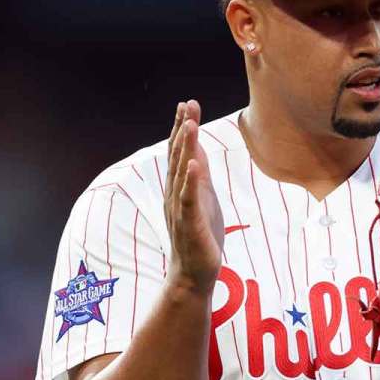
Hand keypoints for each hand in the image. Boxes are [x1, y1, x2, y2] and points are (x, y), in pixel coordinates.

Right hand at [164, 100, 223, 293]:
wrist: (193, 274)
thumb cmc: (199, 236)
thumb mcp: (203, 199)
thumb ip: (199, 176)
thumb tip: (198, 151)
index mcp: (180, 187)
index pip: (179, 152)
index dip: (182, 128)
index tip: (187, 104)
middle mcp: (175, 194)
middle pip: (178, 156)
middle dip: (183, 129)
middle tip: (187, 104)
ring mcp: (181, 208)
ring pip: (182, 174)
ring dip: (186, 148)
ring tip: (190, 125)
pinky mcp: (190, 224)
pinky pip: (189, 200)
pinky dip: (191, 182)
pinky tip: (195, 165)